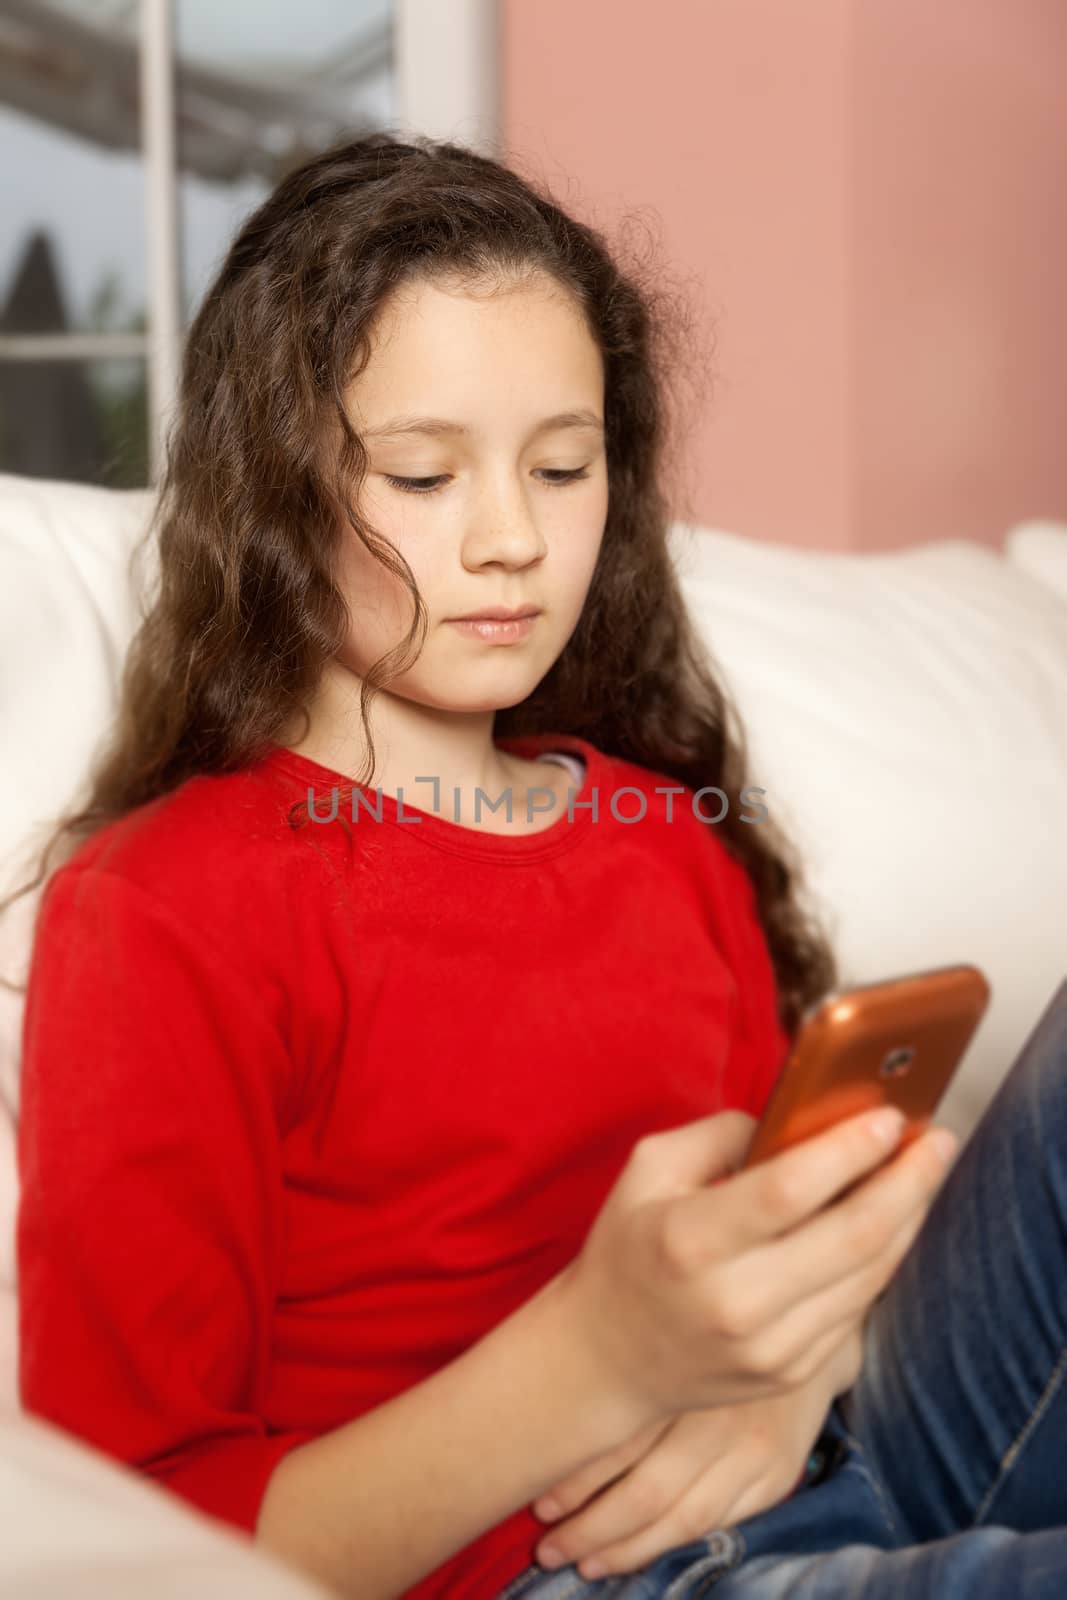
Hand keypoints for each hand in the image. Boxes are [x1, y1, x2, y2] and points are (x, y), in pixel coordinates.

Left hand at [530, 1325, 863, 1581]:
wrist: (802, 1315)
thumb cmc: (710, 1313)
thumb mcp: (665, 1313)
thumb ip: (623, 1359)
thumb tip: (549, 1408)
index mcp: (685, 1369)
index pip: (622, 1440)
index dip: (576, 1481)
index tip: (539, 1503)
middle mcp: (722, 1413)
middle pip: (648, 1491)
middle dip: (591, 1528)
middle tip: (549, 1548)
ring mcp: (756, 1449)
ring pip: (684, 1519)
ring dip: (627, 1548)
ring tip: (583, 1563)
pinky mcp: (778, 1473)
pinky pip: (719, 1522)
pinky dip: (673, 1542)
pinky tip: (638, 1551)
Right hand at [559, 1103, 955, 1423]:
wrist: (609, 1358)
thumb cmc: (628, 1249)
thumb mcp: (648, 1169)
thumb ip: (719, 1133)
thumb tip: (794, 1117)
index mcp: (691, 1239)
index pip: (790, 1191)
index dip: (849, 1152)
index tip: (889, 1117)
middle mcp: (734, 1300)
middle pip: (851, 1236)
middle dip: (907, 1180)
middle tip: (936, 1139)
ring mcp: (769, 1346)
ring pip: (868, 1275)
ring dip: (908, 1218)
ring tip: (925, 1171)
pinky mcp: (791, 1374)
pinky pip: (857, 1307)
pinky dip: (884, 1259)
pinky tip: (894, 1221)